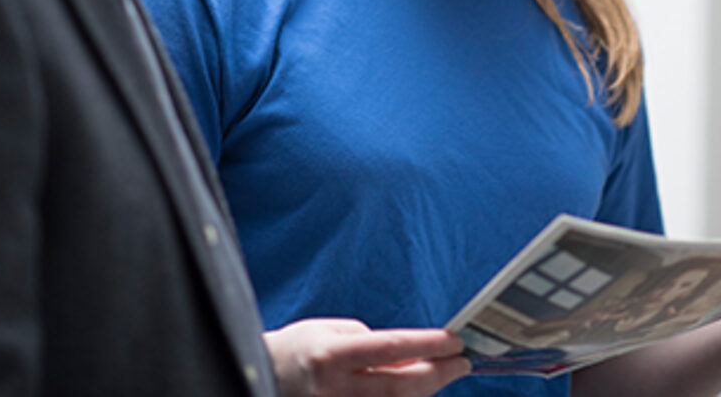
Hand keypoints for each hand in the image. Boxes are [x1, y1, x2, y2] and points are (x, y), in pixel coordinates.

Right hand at [265, 318, 470, 396]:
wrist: (258, 376)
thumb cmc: (296, 349)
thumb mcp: (327, 330)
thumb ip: (367, 341)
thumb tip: (407, 356)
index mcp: (331, 354)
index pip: (391, 348)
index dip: (427, 345)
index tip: (455, 340)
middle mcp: (335, 387)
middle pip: (400, 386)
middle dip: (438, 374)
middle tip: (462, 363)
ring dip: (425, 391)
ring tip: (443, 374)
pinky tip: (416, 392)